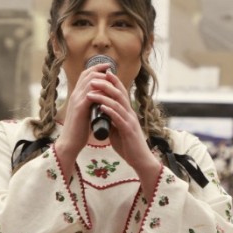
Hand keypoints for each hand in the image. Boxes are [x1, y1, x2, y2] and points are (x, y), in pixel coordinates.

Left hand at [68, 67, 159, 186]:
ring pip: (117, 103)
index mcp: (127, 112)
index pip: (120, 92)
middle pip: (119, 93)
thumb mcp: (118, 129)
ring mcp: (130, 121)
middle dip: (106, 84)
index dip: (112, 81)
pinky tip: (101, 106)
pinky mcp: (128, 130)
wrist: (140, 160)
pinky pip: (118, 118)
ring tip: (91, 91)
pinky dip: (109, 111)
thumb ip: (112, 120)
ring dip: (103, 96)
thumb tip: (101, 114)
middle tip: (93, 78)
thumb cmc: (128, 145)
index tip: (102, 72)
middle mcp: (130, 113)